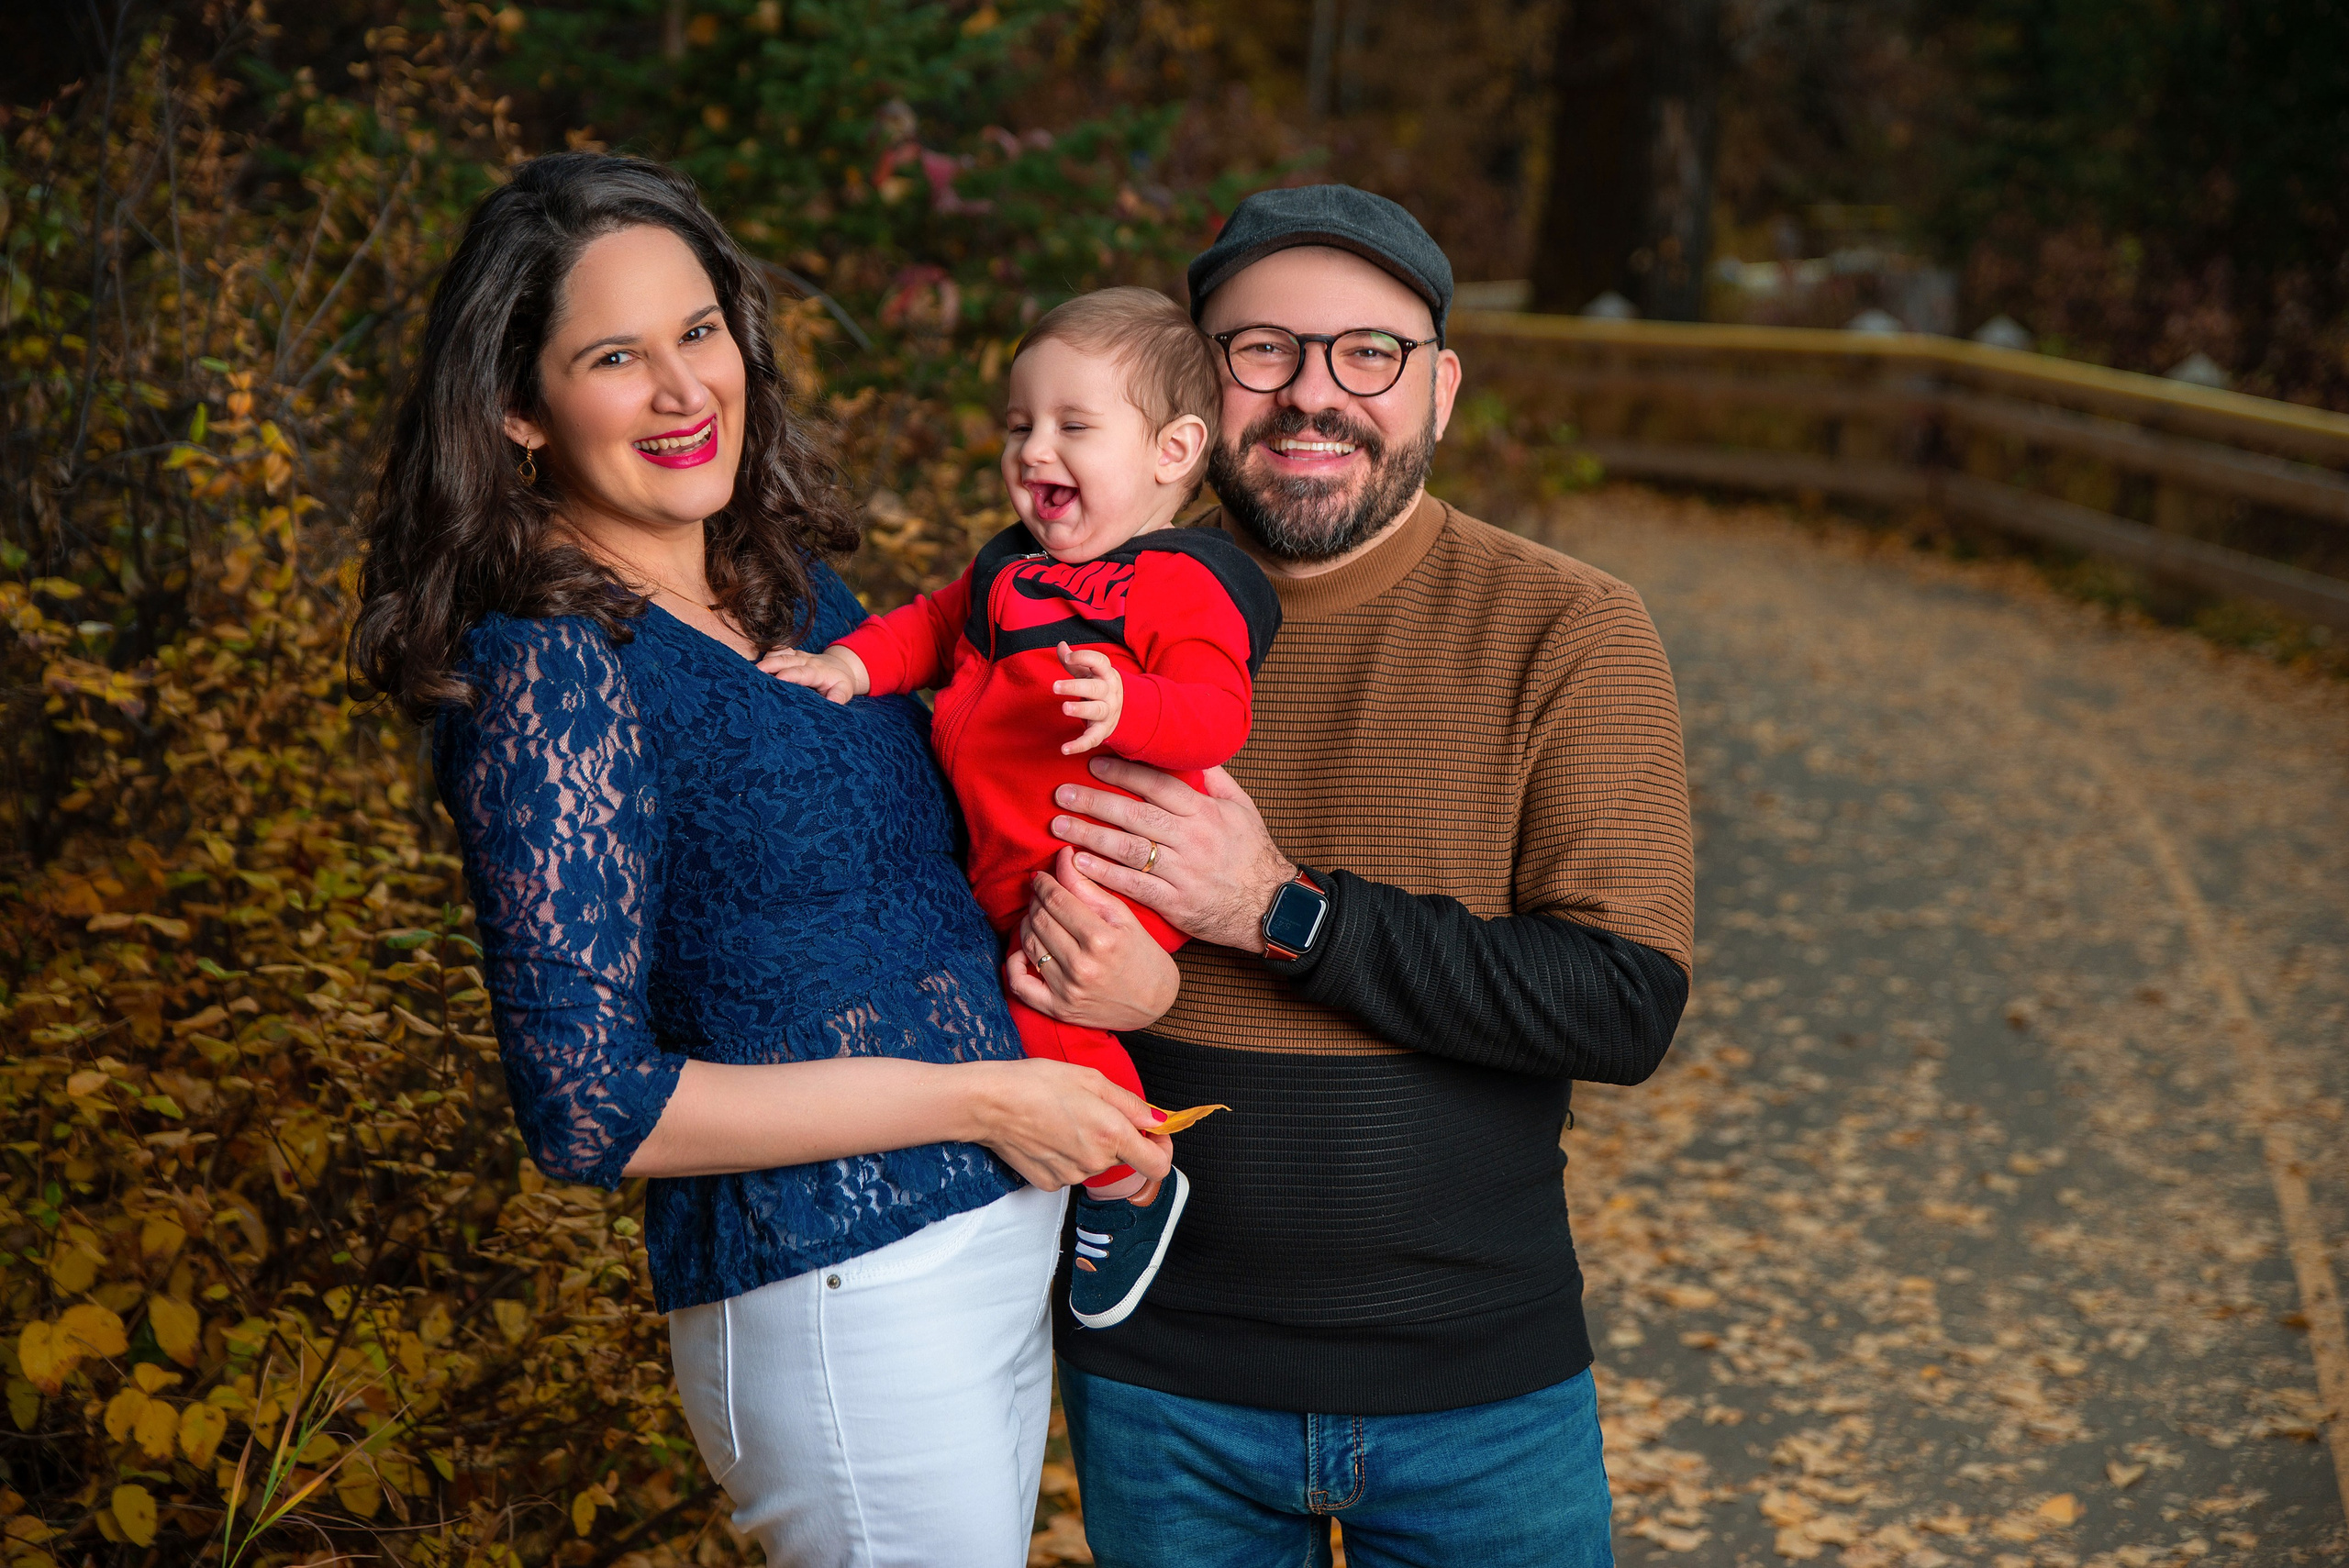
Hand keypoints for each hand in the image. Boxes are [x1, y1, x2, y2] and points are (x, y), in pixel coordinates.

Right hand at [758, 645, 868, 702]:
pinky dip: (766, 655)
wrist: (840, 666)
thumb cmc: (839, 682)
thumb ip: (839, 696)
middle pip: (786, 659)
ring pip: (780, 653)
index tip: (779, 678)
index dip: (790, 674)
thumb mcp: (844, 690)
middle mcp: (806, 660)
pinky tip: (754, 664)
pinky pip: (777, 650)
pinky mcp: (791, 654)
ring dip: (765, 660)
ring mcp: (797, 656)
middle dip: (770, 664)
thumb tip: (833, 702)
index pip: (802, 672)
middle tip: (756, 672)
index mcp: (817, 671)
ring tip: (750, 669)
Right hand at [959, 1056, 1171, 1190]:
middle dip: (1116, 1136)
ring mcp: (1071, 1176)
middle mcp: (1095, 1162)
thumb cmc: (1037, 1083)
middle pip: (1123, 1157)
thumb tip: (1158, 1121)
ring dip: (1089, 1144)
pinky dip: (1067, 1154)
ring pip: (1095, 1163)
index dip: (1162, 1149)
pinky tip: (1048, 1134)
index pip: (1157, 1165)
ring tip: (1063, 1118)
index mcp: (1111, 1134)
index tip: (1154, 1135)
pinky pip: (1071, 1170)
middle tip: (1090, 1109)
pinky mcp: (1050, 1183)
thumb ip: (1132, 1104)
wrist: (990, 1103)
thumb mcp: (1092, 1079)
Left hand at [1005, 848, 1179, 1030]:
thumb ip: (1088, 887)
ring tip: (1037, 917)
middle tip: (1040, 895)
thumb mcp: (1123, 916)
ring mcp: (1068, 990)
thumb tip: (1063, 858)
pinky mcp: (1059, 1009)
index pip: (1056, 900)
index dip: (1044, 883)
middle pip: (1039, 920)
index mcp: (1101, 939)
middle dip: (1035, 900)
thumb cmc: (1143, 955)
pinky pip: (1020, 986)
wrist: (1154, 1003)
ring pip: (1028, 945)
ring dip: (1026, 925)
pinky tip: (1021, 952)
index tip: (1042, 877)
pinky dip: (1013, 965)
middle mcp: (1082, 966)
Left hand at [1049, 758, 1295, 951]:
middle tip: (1061, 793)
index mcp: (1206, 812)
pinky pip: (1134, 885)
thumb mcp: (1242, 809)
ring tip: (1059, 826)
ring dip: (1090, 836)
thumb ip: (1215, 779)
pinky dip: (1105, 874)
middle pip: (1135, 815)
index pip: (1158, 786)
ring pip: (1129, 849)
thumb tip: (1191, 752)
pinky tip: (1079, 864)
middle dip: (1094, 802)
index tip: (1093, 764)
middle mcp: (1193, 839)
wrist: (1270, 906)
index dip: (1124, 773)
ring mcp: (1184, 872)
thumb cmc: (1252, 854)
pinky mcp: (1176, 902)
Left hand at [1052, 642, 1121, 754]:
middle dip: (1075, 687)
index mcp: (1106, 674)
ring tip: (1065, 708)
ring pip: (1096, 711)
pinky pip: (1092, 739)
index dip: (1085, 657)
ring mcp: (1108, 712)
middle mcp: (1109, 693)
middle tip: (1055, 686)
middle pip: (1095, 688)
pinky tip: (1064, 749)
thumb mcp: (1088, 672)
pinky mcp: (1103, 731)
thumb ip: (1073, 661)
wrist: (1123, 708)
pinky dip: (1079, 745)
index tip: (1069, 658)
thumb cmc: (1098, 685)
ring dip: (1081, 710)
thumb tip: (1061, 646)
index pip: (1099, 662)